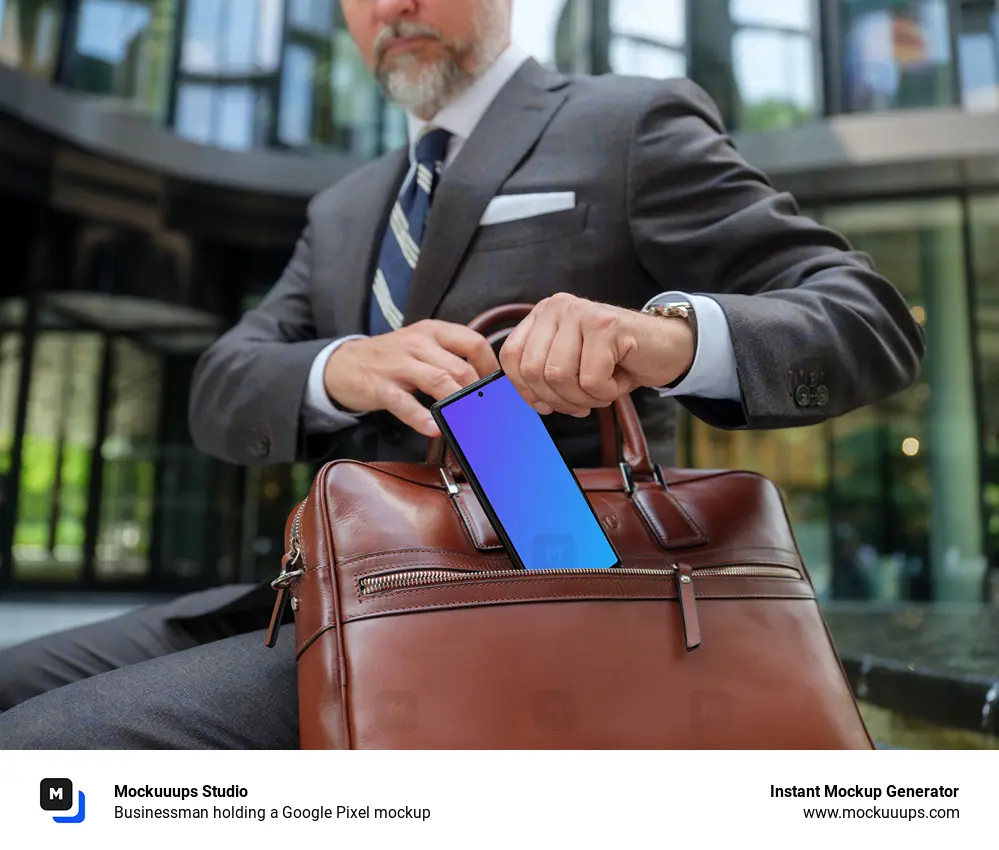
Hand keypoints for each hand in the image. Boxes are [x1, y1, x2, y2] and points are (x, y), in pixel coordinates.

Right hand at [323, 320, 499, 436]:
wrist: (344, 363)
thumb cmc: (393, 358)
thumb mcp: (422, 346)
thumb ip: (452, 357)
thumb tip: (488, 383)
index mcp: (433, 331)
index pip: (474, 342)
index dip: (491, 368)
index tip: (499, 390)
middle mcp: (418, 343)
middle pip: (460, 368)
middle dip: (479, 394)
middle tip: (492, 414)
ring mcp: (398, 364)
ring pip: (439, 382)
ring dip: (459, 405)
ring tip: (473, 422)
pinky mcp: (380, 386)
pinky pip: (405, 404)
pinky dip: (422, 418)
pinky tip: (435, 429)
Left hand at [499, 293, 694, 416]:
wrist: (668, 349)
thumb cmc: (617, 362)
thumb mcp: (571, 367)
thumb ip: (544, 377)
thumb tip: (533, 402)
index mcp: (543, 315)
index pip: (512, 357)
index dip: (526, 390)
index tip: (547, 404)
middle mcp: (557, 307)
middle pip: (534, 371)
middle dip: (560, 399)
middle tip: (585, 400)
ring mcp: (581, 312)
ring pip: (559, 376)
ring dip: (584, 398)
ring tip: (604, 388)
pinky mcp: (606, 325)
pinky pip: (591, 379)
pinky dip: (607, 393)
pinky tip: (620, 379)